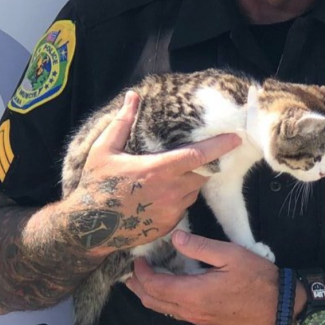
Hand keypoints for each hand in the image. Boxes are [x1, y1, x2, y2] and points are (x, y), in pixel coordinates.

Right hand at [63, 92, 241, 255]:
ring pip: (194, 191)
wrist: (89, 228)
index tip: (236, 138)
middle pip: (202, 173)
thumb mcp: (104, 149)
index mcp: (159, 169)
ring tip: (170, 176)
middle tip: (196, 155)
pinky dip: (178, 198)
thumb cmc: (96, 185)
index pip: (200, 155)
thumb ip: (123, 122)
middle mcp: (171, 191)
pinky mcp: (169, 226)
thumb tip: (133, 96)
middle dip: (203, 163)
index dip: (220, 146)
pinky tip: (160, 195)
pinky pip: (183, 208)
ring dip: (189, 181)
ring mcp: (172, 211)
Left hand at [127, 230, 305, 324]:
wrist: (279, 307)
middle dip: (138, 286)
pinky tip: (170, 288)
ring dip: (150, 294)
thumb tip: (175, 238)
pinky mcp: (206, 320)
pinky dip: (164, 300)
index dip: (141, 273)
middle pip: (153, 301)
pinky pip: (176, 312)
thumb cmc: (258, 279)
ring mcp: (198, 318)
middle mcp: (190, 311)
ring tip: (144, 279)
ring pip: (163, 309)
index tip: (138, 259)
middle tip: (132, 271)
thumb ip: (200, 246)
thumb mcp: (230, 255)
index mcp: (193, 294)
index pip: (154, 286)